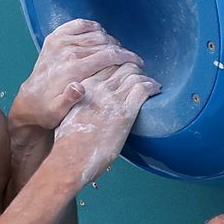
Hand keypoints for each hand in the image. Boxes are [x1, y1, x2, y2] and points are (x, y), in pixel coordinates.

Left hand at [9, 18, 138, 131]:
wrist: (29, 103)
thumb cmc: (48, 111)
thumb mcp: (58, 112)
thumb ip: (69, 100)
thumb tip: (79, 88)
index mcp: (72, 69)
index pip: (108, 56)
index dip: (128, 57)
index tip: (139, 63)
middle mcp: (66, 51)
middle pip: (105, 43)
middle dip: (122, 50)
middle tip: (130, 60)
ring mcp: (59, 42)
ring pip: (95, 33)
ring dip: (110, 41)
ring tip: (116, 53)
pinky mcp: (54, 37)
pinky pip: (79, 24)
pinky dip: (93, 27)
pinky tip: (100, 36)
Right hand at [53, 64, 160, 183]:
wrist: (69, 159)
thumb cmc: (68, 143)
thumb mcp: (71, 113)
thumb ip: (83, 102)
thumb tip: (95, 106)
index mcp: (83, 86)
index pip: (107, 64)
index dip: (120, 66)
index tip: (127, 71)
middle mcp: (98, 88)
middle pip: (122, 67)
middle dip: (135, 70)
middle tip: (142, 77)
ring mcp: (112, 100)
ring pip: (135, 75)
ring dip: (145, 78)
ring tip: (151, 84)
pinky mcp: (124, 113)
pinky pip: (143, 90)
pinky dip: (152, 87)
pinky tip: (156, 89)